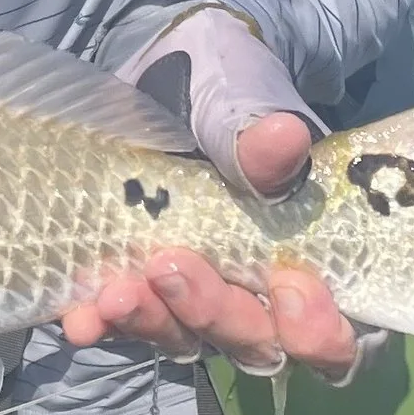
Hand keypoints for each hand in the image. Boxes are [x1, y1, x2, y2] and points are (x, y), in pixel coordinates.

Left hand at [60, 112, 356, 375]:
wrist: (165, 72)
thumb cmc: (231, 88)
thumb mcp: (244, 97)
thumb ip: (259, 132)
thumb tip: (284, 138)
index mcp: (312, 257)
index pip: (333, 329)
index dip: (321, 331)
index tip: (292, 288)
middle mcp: (258, 292)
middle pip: (253, 342)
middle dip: (216, 314)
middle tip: (173, 268)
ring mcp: (196, 297)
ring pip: (186, 339)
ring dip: (154, 322)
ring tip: (118, 292)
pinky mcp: (138, 287)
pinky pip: (123, 325)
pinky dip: (103, 325)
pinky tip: (80, 317)